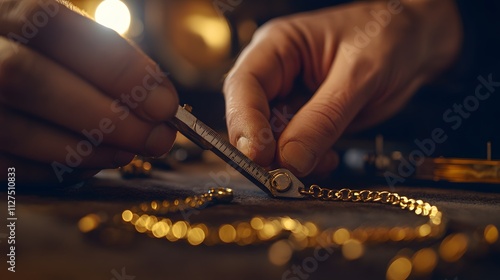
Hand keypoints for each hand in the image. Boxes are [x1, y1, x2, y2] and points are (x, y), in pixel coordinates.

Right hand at [0, 0, 178, 182]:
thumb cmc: (46, 56)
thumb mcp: (69, 40)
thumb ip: (106, 57)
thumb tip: (159, 99)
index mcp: (5, 11)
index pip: (53, 25)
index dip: (115, 66)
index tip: (164, 103)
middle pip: (30, 80)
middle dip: (107, 117)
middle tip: (157, 138)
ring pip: (17, 130)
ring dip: (89, 149)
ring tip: (131, 151)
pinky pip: (9, 166)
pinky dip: (60, 170)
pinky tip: (95, 162)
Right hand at [223, 0, 461, 176]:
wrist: (418, 44)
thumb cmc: (390, 39)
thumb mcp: (360, 74)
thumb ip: (324, 117)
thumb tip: (290, 161)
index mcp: (278, 46)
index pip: (244, 84)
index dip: (245, 121)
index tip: (260, 154)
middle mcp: (276, 74)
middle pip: (249, 116)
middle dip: (264, 147)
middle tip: (283, 174)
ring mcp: (290, 100)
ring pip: (271, 139)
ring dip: (288, 160)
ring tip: (321, 163)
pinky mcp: (307, 122)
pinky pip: (295, 149)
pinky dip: (307, 163)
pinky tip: (329, 160)